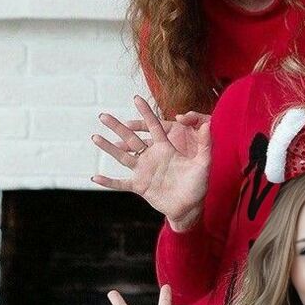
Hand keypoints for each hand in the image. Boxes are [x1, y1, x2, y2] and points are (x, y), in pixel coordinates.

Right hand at [91, 97, 210, 227]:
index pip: (153, 126)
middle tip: (103, 115)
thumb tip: (210, 123)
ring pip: (123, 157)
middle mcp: (152, 157)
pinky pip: (121, 183)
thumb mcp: (204, 162)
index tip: (136, 98)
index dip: (145, 113)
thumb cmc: (199, 184)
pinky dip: (108, 182)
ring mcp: (144, 171)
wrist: (190, 206)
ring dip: (108, 148)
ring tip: (95, 137)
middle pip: (132, 138)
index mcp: (165, 148)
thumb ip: (205, 143)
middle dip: (118, 127)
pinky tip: (95, 177)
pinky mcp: (140, 187)